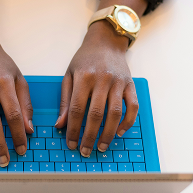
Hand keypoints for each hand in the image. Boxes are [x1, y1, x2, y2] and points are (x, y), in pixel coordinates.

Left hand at [56, 20, 138, 156]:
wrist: (106, 41)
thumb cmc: (85, 60)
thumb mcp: (69, 75)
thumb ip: (65, 100)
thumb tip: (59, 125)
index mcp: (84, 77)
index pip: (77, 109)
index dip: (73, 129)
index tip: (71, 144)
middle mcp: (102, 80)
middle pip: (96, 114)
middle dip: (90, 136)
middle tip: (85, 151)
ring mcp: (118, 82)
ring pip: (115, 113)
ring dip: (108, 133)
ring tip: (101, 147)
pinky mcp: (131, 85)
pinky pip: (132, 107)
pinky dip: (128, 122)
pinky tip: (120, 132)